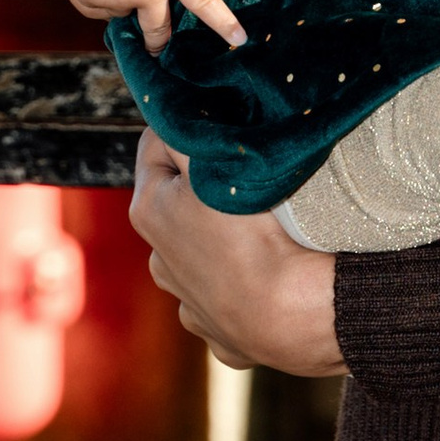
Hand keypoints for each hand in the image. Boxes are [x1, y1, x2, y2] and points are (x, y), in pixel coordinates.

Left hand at [132, 135, 342, 373]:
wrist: (289, 316)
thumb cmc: (253, 237)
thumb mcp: (216, 166)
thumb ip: (188, 133)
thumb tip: (175, 108)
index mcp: (149, 211)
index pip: (155, 146)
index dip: (188, 132)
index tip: (222, 129)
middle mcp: (158, 259)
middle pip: (179, 200)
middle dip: (206, 186)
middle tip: (247, 178)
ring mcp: (187, 301)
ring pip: (201, 250)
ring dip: (222, 236)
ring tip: (261, 230)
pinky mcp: (218, 332)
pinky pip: (226, 296)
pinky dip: (241, 283)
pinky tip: (266, 276)